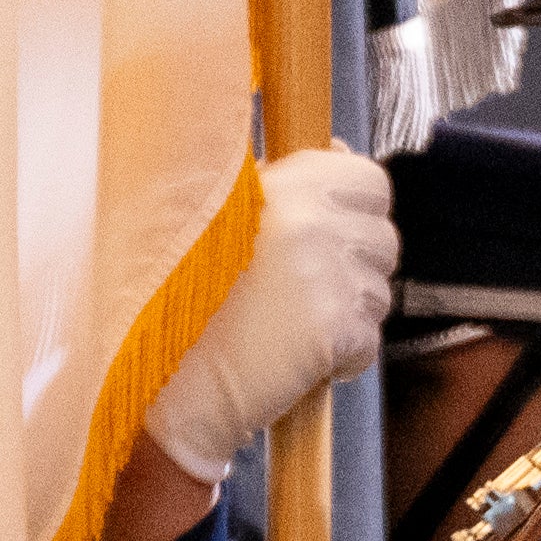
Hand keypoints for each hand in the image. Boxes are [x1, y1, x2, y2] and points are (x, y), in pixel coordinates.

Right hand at [147, 144, 397, 479]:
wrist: (158, 384)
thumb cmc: (175, 307)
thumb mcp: (214, 219)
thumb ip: (280, 187)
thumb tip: (339, 156)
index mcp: (287, 184)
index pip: (370, 183)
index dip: (354, 215)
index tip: (325, 240)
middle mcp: (313, 221)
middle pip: (381, 240)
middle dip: (352, 270)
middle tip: (300, 296)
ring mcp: (329, 276)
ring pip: (378, 294)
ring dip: (345, 316)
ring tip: (288, 330)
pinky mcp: (338, 330)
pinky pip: (367, 342)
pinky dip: (340, 358)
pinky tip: (293, 360)